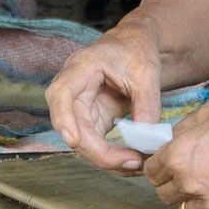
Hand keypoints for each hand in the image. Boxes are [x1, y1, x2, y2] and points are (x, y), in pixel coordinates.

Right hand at [45, 25, 161, 172]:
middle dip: (98, 151)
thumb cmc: (136, 51)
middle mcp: (73, 89)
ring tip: (137, 162)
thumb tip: (146, 140)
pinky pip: (94, 143)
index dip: (63, 118)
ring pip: (82, 141)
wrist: (135, 46)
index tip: (73, 140)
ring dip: (105, 158)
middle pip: (72, 126)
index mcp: (81, 67)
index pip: (61, 94)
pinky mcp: (91, 120)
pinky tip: (132, 159)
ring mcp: (80, 107)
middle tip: (132, 161)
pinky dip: (111, 156)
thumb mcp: (147, 74)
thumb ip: (147, 105)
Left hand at [144, 91, 208, 208]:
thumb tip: (175, 140)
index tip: (168, 161)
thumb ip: (184, 129)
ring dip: (193, 198)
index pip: (151, 172)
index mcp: (179, 158)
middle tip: (190, 169)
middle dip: (173, 182)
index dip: (159, 164)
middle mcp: (191, 185)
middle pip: (164, 195)